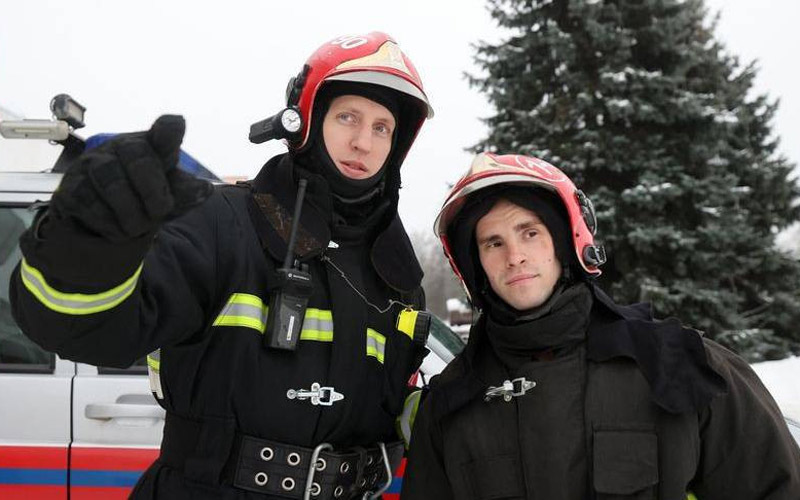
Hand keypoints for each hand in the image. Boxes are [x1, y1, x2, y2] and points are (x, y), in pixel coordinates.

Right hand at [49, 115, 212, 241]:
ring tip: (140, 227)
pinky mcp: (70, 188)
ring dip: (132, 213)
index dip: (169, 128)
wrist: (103, 221)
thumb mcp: (168, 196)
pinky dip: (111, 224)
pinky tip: (119, 231)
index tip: (177, 125)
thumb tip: (204, 190)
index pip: (164, 130)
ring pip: (112, 182)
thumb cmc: (143, 198)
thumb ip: (184, 192)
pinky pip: (90, 204)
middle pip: (138, 156)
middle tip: (160, 212)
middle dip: (154, 191)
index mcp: (151, 147)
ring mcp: (91, 165)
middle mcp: (120, 148)